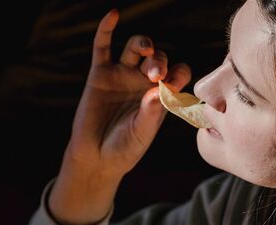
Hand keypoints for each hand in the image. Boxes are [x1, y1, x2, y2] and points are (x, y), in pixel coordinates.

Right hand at [49, 9, 191, 224]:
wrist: (96, 157)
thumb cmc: (124, 149)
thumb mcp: (141, 134)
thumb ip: (151, 114)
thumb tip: (158, 91)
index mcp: (161, 95)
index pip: (178, 73)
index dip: (179, 73)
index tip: (173, 85)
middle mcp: (143, 82)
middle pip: (158, 58)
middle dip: (159, 62)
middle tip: (155, 76)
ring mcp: (122, 75)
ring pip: (136, 48)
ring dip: (144, 45)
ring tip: (146, 51)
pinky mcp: (100, 74)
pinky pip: (103, 46)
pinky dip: (106, 30)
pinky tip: (113, 15)